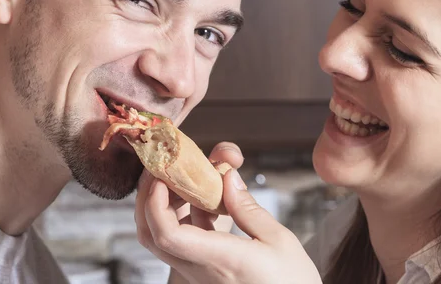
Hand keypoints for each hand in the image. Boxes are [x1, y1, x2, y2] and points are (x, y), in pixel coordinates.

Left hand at [134, 144, 321, 283]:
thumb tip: (227, 176)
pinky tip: (203, 197)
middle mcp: (202, 270)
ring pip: (163, 239)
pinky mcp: (206, 272)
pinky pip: (183, 242)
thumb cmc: (292, 283)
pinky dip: (184, 216)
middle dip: (147, 198)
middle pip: (152, 236)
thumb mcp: (279, 240)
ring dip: (164, 205)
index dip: (155, 202)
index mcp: (220, 259)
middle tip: (160, 168)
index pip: (167, 234)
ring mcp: (200, 273)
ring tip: (181, 176)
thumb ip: (248, 208)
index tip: (163, 176)